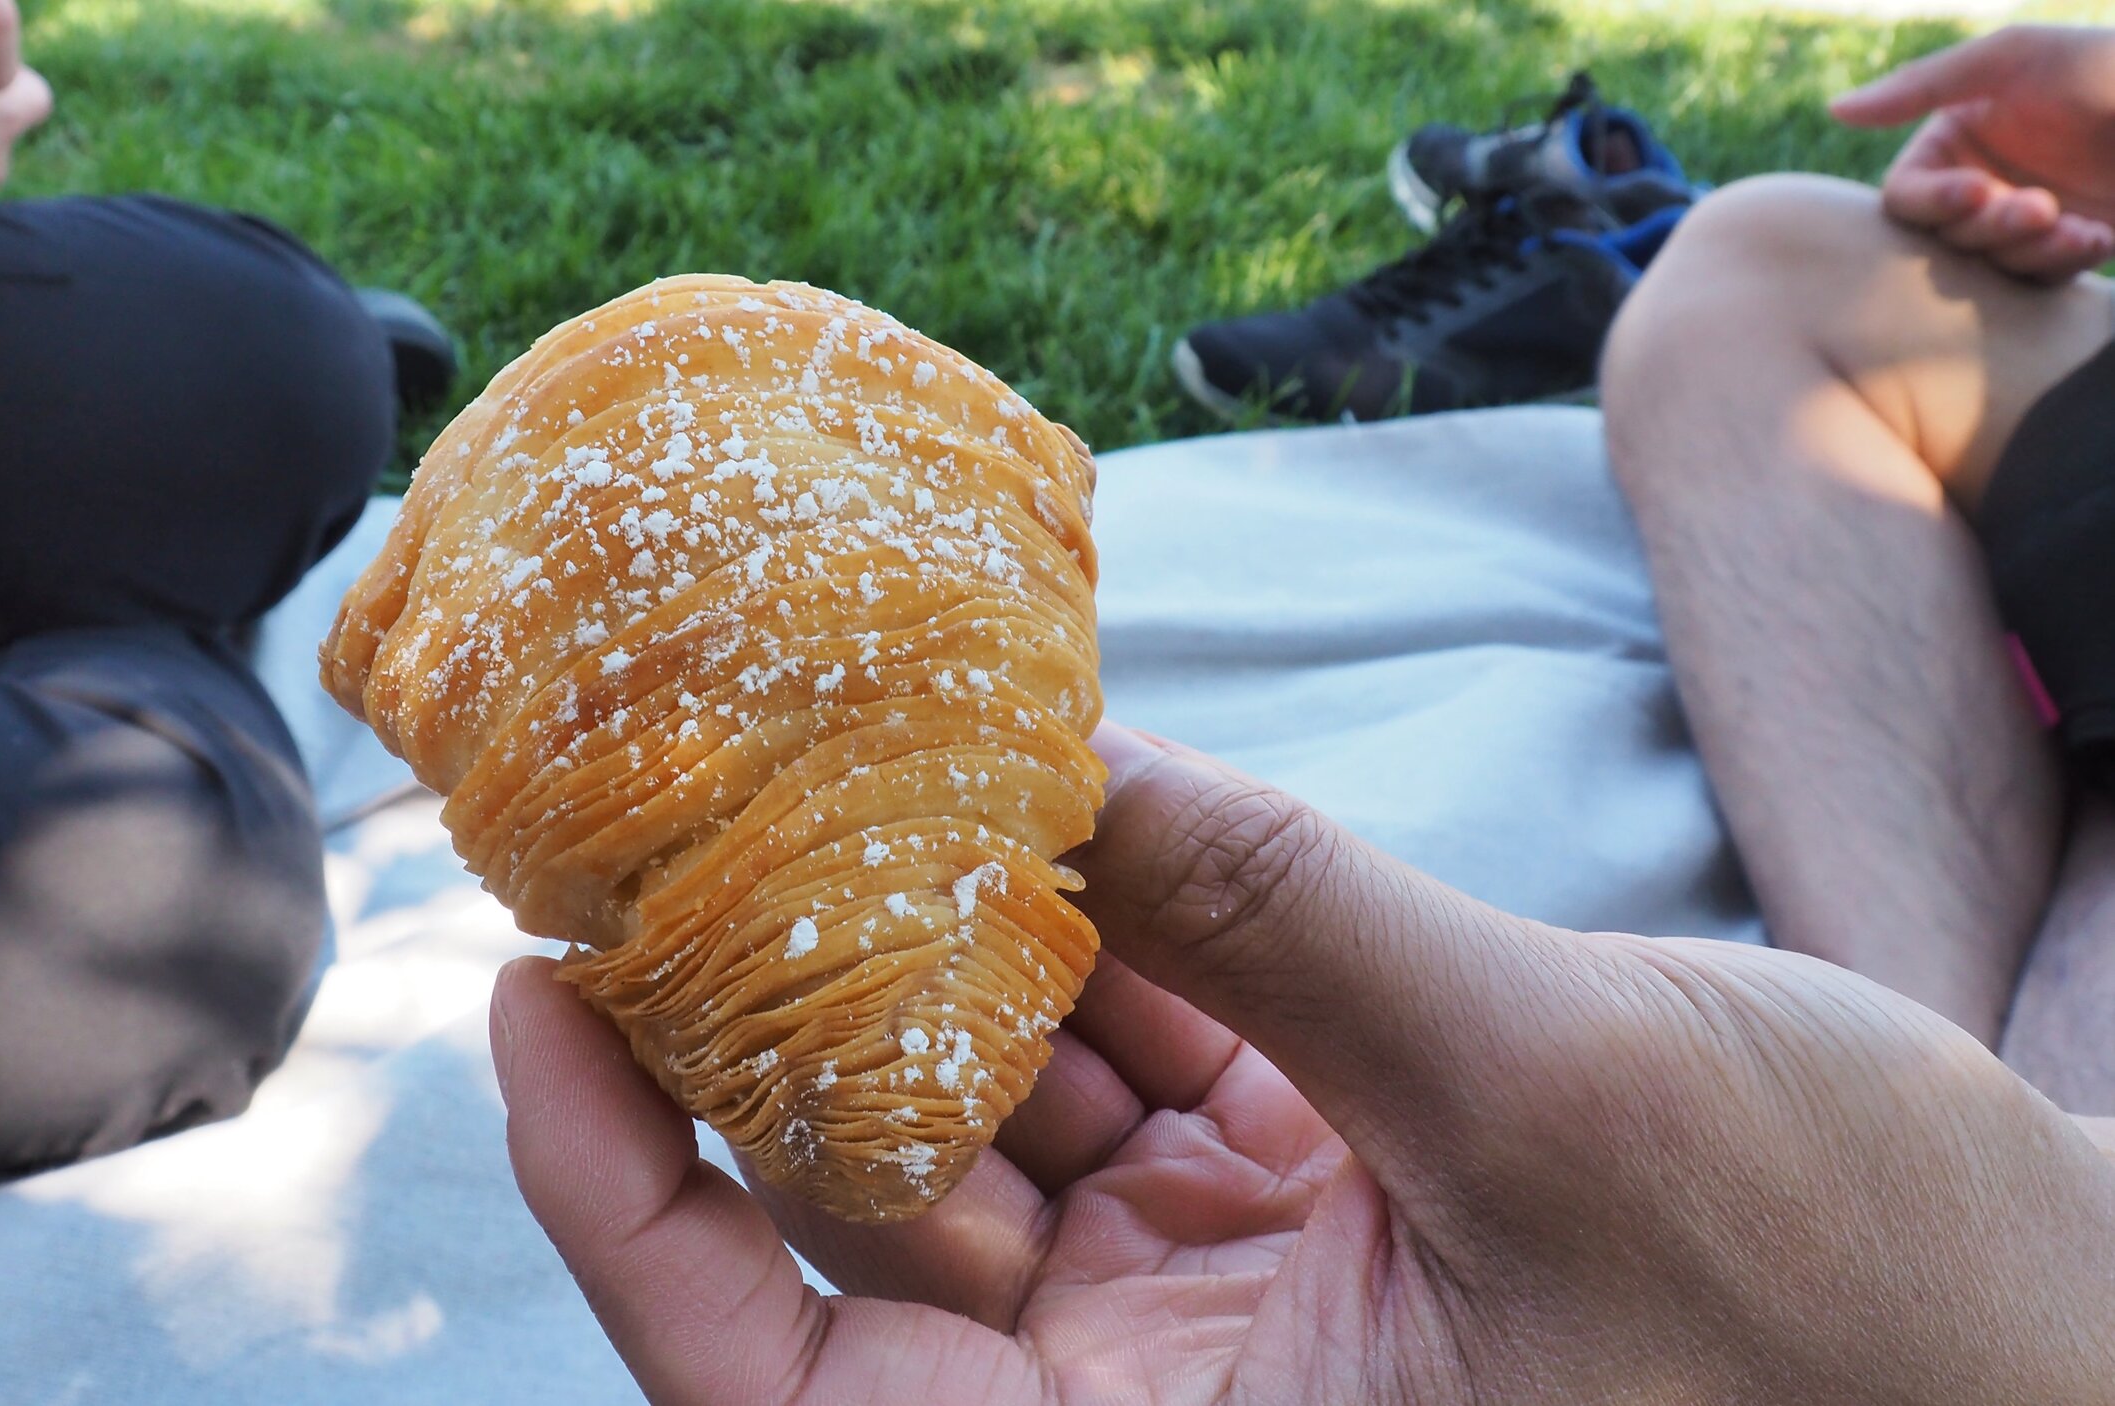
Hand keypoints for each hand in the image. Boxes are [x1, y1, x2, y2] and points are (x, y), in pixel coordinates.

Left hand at [492, 723, 2114, 1403]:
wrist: (2061, 1364)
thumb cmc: (1867, 1325)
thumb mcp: (1554, 1095)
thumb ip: (1285, 920)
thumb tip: (1053, 765)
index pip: (788, 1374)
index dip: (625, 1196)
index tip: (535, 996)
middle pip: (874, 1215)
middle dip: (787, 1009)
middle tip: (695, 800)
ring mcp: (1237, 1316)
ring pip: (1007, 1120)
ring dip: (950, 948)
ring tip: (867, 765)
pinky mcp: (1319, 1214)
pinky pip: (1147, 1070)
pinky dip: (1106, 943)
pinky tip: (1058, 812)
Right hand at [1831, 24, 2114, 281]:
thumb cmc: (2105, 68)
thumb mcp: (2012, 57)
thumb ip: (1922, 84)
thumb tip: (1835, 109)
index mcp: (1956, 140)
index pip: (1905, 197)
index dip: (1933, 203)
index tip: (1976, 192)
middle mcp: (1982, 183)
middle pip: (1942, 239)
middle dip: (1989, 229)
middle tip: (2036, 208)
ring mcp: (2024, 219)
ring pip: (1988, 267)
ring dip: (2028, 251)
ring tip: (2075, 226)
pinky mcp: (2070, 247)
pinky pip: (2040, 279)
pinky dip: (2063, 262)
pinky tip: (2096, 235)